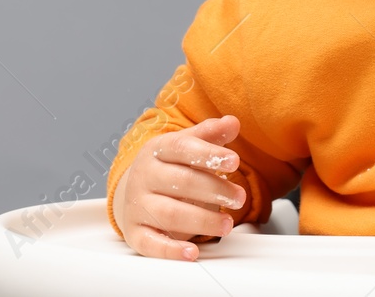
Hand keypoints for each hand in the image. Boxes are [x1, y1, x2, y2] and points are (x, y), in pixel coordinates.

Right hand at [114, 115, 247, 260]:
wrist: (134, 192)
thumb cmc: (169, 167)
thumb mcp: (187, 146)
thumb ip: (210, 134)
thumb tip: (232, 122)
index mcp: (156, 150)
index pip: (182, 148)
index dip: (209, 154)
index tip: (235, 162)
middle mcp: (144, 176)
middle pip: (181, 182)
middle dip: (215, 189)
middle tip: (240, 197)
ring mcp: (138, 206)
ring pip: (170, 214)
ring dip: (203, 220)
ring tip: (227, 223)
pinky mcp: (135, 233)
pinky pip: (151, 244)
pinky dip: (171, 250)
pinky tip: (192, 252)